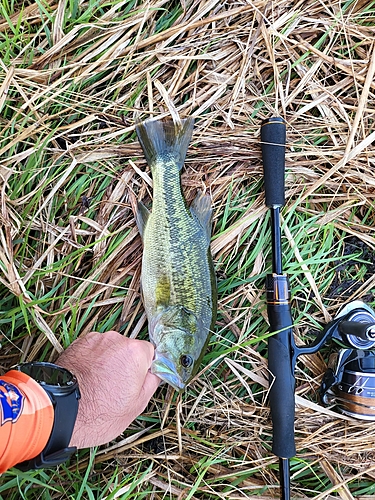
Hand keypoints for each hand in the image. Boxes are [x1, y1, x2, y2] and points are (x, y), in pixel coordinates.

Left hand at [56, 331, 159, 447]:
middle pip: (129, 349)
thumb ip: (152, 381)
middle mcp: (116, 339)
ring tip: (98, 384)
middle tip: (116, 387)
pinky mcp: (78, 343)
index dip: (144, 369)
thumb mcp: (137, 405)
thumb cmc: (100, 413)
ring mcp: (95, 339)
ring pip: (110, 348)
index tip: (135, 383)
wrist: (60, 412)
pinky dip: (92, 360)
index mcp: (136, 352)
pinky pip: (93, 349)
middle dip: (126, 363)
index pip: (150, 353)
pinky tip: (87, 378)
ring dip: (108, 360)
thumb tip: (157, 371)